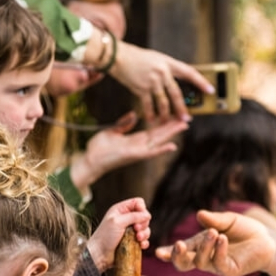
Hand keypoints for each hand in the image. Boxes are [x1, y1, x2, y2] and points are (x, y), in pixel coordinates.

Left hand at [69, 112, 186, 190]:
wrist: (90, 160)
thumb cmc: (98, 148)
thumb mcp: (112, 132)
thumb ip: (124, 124)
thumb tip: (134, 115)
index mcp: (134, 139)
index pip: (153, 130)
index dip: (165, 123)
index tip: (174, 115)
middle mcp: (139, 145)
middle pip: (160, 134)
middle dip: (172, 126)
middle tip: (185, 118)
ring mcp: (138, 151)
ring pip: (159, 141)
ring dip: (171, 134)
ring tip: (184, 126)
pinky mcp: (134, 155)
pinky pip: (150, 152)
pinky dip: (162, 149)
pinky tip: (173, 146)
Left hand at [87, 197, 150, 272]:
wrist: (99, 254)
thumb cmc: (105, 236)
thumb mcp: (118, 222)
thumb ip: (133, 216)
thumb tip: (147, 215)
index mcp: (121, 210)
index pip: (138, 203)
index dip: (142, 209)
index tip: (140, 218)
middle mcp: (126, 218)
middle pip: (144, 216)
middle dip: (143, 223)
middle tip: (136, 229)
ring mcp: (130, 230)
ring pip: (145, 228)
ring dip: (145, 233)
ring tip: (138, 238)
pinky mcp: (132, 241)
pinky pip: (144, 239)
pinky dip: (144, 242)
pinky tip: (141, 245)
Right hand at [108, 41, 213, 122]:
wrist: (117, 56)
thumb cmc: (136, 57)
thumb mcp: (156, 58)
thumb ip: (167, 70)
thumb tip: (176, 82)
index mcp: (168, 63)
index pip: (189, 72)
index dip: (201, 82)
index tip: (210, 90)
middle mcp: (162, 72)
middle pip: (176, 93)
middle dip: (182, 108)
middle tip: (187, 118)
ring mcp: (152, 81)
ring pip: (163, 102)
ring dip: (167, 115)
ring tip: (169, 122)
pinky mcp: (141, 88)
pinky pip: (149, 105)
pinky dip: (150, 114)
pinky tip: (152, 120)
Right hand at [154, 210, 275, 275]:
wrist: (266, 240)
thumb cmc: (244, 230)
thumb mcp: (228, 220)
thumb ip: (214, 219)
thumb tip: (199, 215)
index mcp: (199, 245)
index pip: (181, 251)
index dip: (168, 253)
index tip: (158, 252)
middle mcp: (204, 257)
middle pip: (183, 264)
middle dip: (177, 256)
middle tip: (179, 244)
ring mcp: (216, 265)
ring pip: (201, 262)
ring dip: (204, 247)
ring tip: (214, 232)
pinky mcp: (229, 270)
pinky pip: (219, 263)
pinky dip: (218, 251)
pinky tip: (222, 239)